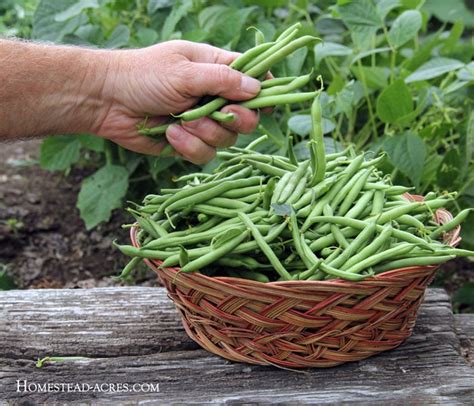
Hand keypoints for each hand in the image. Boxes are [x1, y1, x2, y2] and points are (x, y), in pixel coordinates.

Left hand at [94, 40, 261, 163]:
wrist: (107, 100)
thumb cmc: (143, 75)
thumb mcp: (185, 72)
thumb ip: (222, 80)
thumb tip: (257, 89)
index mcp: (215, 69)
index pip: (252, 78)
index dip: (265, 90)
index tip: (268, 103)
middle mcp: (213, 97)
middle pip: (247, 117)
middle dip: (236, 119)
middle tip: (222, 115)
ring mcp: (202, 122)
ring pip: (227, 139)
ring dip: (205, 133)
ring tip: (181, 121)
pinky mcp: (188, 143)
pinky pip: (205, 154)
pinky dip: (189, 147)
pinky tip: (170, 134)